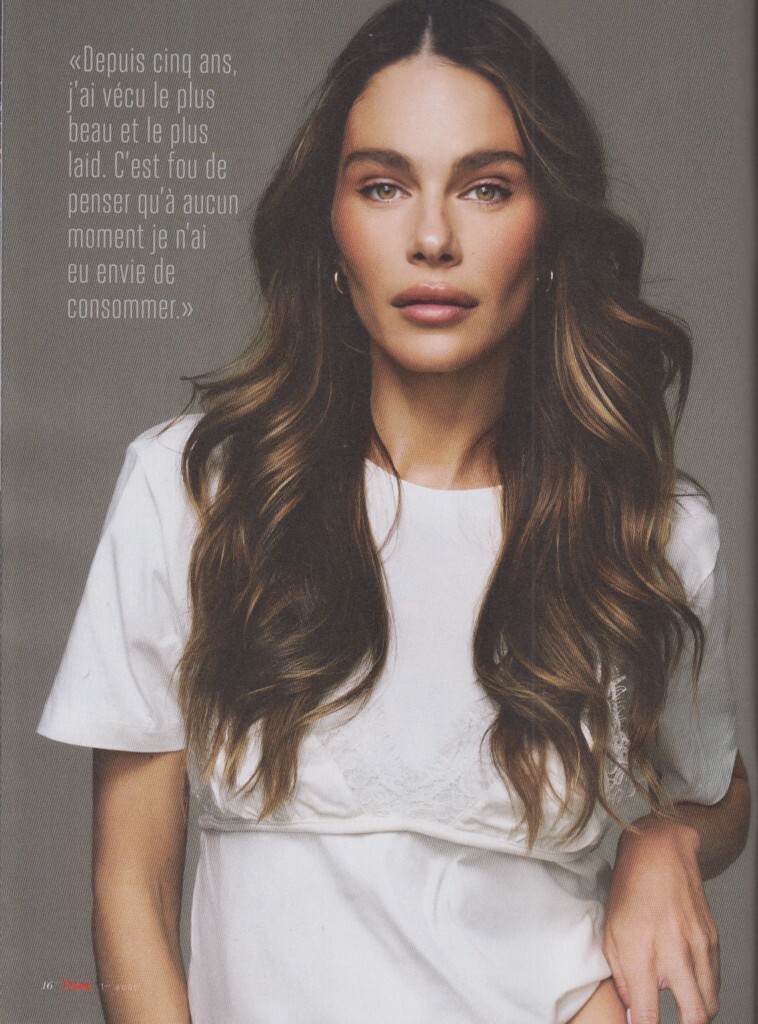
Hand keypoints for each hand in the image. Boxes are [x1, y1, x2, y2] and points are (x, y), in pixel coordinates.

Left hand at [604, 816, 719, 1023]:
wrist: (660, 853)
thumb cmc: (628, 892)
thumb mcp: (610, 934)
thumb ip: (621, 979)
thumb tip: (633, 1016)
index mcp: (640, 951)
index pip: (648, 1014)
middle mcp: (673, 950)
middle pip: (694, 1016)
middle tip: (672, 1023)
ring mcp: (698, 945)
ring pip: (709, 1003)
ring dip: (696, 1012)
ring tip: (680, 1006)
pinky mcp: (713, 940)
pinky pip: (714, 981)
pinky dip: (703, 989)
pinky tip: (687, 980)